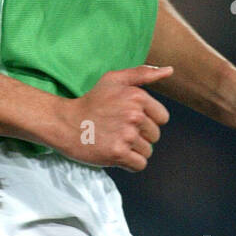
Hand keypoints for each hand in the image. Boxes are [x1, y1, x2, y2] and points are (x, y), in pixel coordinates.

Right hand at [53, 64, 172, 170]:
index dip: (147, 120)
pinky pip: (139, 164)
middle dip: (140, 136)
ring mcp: (127, 135)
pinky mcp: (118, 153)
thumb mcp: (114, 80)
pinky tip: (116, 153)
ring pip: (147, 151)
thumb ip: (142, 74)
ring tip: (115, 140)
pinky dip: (129, 163)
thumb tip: (169, 71)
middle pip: (155, 136)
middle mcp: (135, 115)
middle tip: (118, 130)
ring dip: (133, 150)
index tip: (128, 119)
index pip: (162, 118)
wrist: (65, 123)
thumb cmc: (91, 102)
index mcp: (138, 97)